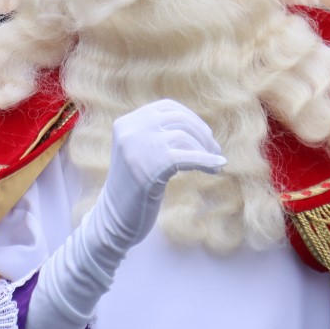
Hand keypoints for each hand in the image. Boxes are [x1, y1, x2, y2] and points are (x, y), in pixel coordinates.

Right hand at [22, 100, 224, 328]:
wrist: (112, 221)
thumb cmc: (132, 190)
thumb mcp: (139, 153)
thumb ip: (156, 134)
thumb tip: (197, 124)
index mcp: (126, 122)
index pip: (166, 107)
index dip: (190, 118)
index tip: (204, 136)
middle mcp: (130, 130)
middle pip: (178, 119)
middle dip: (202, 134)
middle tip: (214, 151)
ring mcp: (137, 148)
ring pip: (184, 136)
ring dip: (206, 149)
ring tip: (214, 163)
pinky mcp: (149, 168)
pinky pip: (186, 157)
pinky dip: (206, 160)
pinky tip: (217, 167)